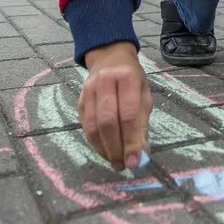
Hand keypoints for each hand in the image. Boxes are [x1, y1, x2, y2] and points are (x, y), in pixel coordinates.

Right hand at [79, 41, 151, 170]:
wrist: (109, 57)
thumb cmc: (132, 79)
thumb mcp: (144, 95)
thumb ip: (142, 123)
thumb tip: (142, 153)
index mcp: (127, 78)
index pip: (128, 114)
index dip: (131, 140)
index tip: (135, 162)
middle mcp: (105, 82)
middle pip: (107, 121)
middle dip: (115, 148)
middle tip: (123, 166)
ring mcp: (89, 90)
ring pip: (92, 125)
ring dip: (104, 149)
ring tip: (115, 162)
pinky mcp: (80, 100)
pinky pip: (84, 126)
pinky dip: (95, 143)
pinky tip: (105, 151)